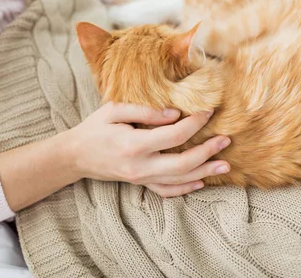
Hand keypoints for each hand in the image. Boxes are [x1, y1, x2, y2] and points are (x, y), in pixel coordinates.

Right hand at [63, 102, 230, 196]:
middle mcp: (140, 166)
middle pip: (183, 163)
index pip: (174, 135)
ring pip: (179, 180)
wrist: (75, 155)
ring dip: (204, 172)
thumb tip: (174, 114)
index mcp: (134, 145)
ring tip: (225, 165)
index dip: (194, 124)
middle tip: (226, 140)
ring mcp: (141, 179)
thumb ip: (144, 111)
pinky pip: (167, 190)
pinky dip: (186, 187)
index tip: (208, 112)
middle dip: (207, 152)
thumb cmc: (94, 128)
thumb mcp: (114, 110)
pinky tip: (201, 181)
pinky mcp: (140, 184)